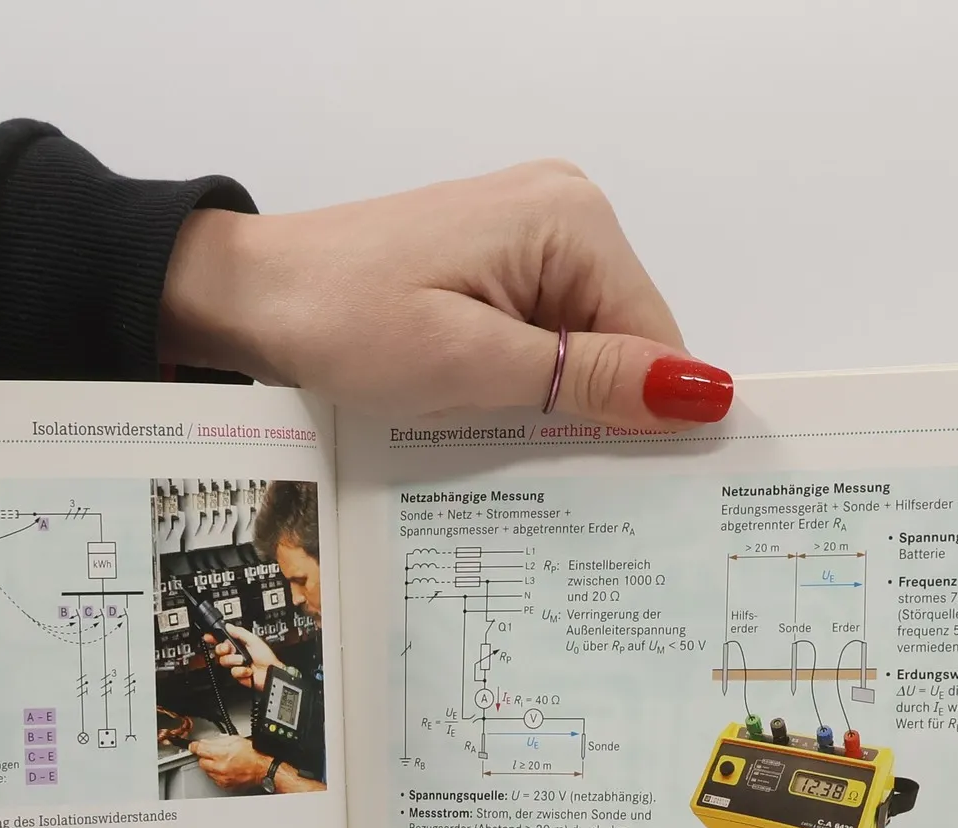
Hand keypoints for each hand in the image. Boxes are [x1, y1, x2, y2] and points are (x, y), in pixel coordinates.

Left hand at [161, 161, 730, 429]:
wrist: (253, 295)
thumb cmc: (346, 323)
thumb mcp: (473, 366)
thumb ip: (591, 380)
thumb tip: (704, 393)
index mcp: (574, 223)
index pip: (657, 341)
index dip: (643, 418)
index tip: (612, 484)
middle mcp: (566, 213)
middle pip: (626, 343)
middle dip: (593, 411)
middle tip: (532, 464)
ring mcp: (531, 235)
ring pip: (585, 348)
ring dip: (552, 404)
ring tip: (496, 434)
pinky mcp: (497, 263)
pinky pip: (544, 337)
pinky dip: (523, 383)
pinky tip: (482, 409)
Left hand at [188, 732, 273, 791]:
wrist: (263, 768)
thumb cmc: (254, 754)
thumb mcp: (234, 739)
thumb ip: (217, 740)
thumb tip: (206, 742)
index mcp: (222, 754)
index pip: (199, 749)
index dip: (195, 746)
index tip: (193, 746)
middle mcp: (220, 767)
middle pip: (201, 761)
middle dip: (205, 756)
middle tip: (212, 752)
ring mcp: (222, 778)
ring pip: (207, 771)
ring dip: (211, 765)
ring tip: (221, 760)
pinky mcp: (225, 784)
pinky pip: (214, 779)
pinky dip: (217, 774)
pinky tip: (224, 768)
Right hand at [212, 624, 278, 690]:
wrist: (271, 674)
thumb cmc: (267, 658)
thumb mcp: (254, 640)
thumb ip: (240, 632)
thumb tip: (228, 626)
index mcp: (239, 644)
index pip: (222, 639)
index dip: (214, 638)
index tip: (208, 636)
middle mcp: (236, 654)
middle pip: (219, 651)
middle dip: (223, 649)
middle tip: (230, 649)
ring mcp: (236, 665)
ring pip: (224, 662)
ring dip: (235, 661)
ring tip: (244, 661)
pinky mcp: (238, 675)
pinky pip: (233, 672)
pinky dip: (241, 671)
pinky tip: (248, 670)